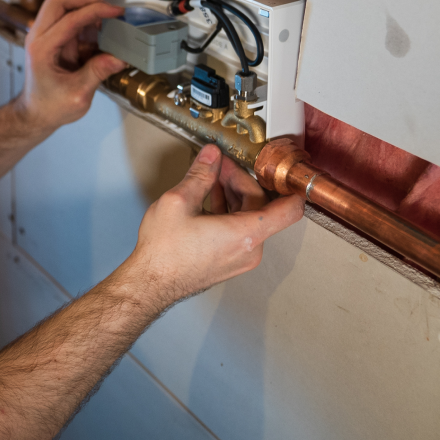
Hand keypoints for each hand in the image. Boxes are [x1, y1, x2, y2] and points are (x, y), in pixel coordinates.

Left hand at [16, 0, 127, 132]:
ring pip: (63, 5)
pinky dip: (86, 21)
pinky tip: (99, 34)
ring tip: (106, 23)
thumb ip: (97, 73)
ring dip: (87, 8)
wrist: (36, 113)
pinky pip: (69, 18)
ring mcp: (44, 35)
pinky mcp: (53, 38)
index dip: (95, 11)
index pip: (69, 18)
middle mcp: (39, 37)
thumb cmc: (48, 106)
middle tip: (108, 9)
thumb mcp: (77, 95)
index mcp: (42, 49)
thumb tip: (118, 57)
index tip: (115, 12)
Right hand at [125, 144, 304, 307]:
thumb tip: (211, 156)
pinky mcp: (229, 263)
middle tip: (219, 167)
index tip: (273, 170)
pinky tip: (207, 201)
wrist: (150, 283)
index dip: (286, 185)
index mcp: (245, 233)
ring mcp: (241, 259)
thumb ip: (200, 174)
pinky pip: (240, 233)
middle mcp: (250, 249)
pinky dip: (228, 213)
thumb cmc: (164, 251)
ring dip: (232, 196)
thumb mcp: (178, 201)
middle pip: (262, 206)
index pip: (289, 208)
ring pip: (249, 219)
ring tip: (210, 180)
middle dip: (240, 182)